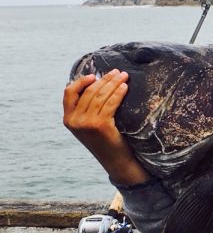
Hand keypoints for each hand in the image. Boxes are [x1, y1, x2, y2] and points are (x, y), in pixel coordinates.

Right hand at [63, 69, 150, 185]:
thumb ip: (86, 109)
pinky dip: (118, 93)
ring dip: (114, 83)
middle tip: (117, 71)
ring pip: (100, 95)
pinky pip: (111, 102)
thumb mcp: (88, 125)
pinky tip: (125, 87)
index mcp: (68, 119)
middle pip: (89, 91)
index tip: (94, 75)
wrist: (115, 161)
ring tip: (124, 76)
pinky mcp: (100, 124)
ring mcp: (86, 122)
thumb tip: (96, 84)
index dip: (81, 81)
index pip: (68, 93)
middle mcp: (74, 120)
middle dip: (104, 79)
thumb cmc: (105, 141)